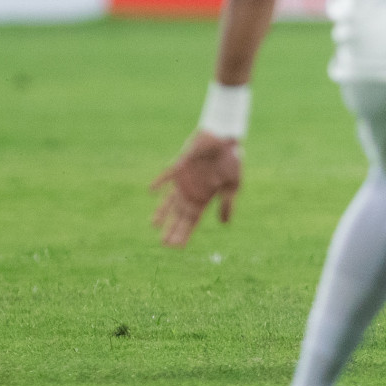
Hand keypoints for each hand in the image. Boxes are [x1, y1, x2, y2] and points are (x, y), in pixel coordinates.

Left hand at [151, 131, 242, 247]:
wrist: (225, 138)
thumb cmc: (231, 160)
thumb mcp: (233, 185)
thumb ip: (227, 203)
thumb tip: (224, 224)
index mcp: (205, 197)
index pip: (193, 220)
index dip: (185, 233)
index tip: (178, 247)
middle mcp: (192, 192)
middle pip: (180, 215)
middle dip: (174, 229)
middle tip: (166, 244)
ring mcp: (184, 180)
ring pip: (171, 200)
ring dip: (163, 212)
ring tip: (154, 225)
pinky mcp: (179, 166)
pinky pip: (167, 176)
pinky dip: (161, 182)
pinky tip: (152, 191)